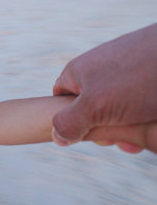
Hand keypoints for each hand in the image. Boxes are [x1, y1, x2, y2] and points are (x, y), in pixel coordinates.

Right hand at [52, 23, 156, 152]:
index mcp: (78, 71)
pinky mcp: (144, 73)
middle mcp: (98, 68)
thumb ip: (70, 122)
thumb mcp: (95, 106)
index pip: (60, 98)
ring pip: (115, 106)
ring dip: (125, 125)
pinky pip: (136, 100)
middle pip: (89, 105)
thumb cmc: (140, 77)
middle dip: (103, 126)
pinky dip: (141, 115)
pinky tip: (150, 120)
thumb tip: (56, 135)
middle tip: (118, 136)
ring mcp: (123, 69)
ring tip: (139, 131)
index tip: (88, 132)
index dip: (70, 120)